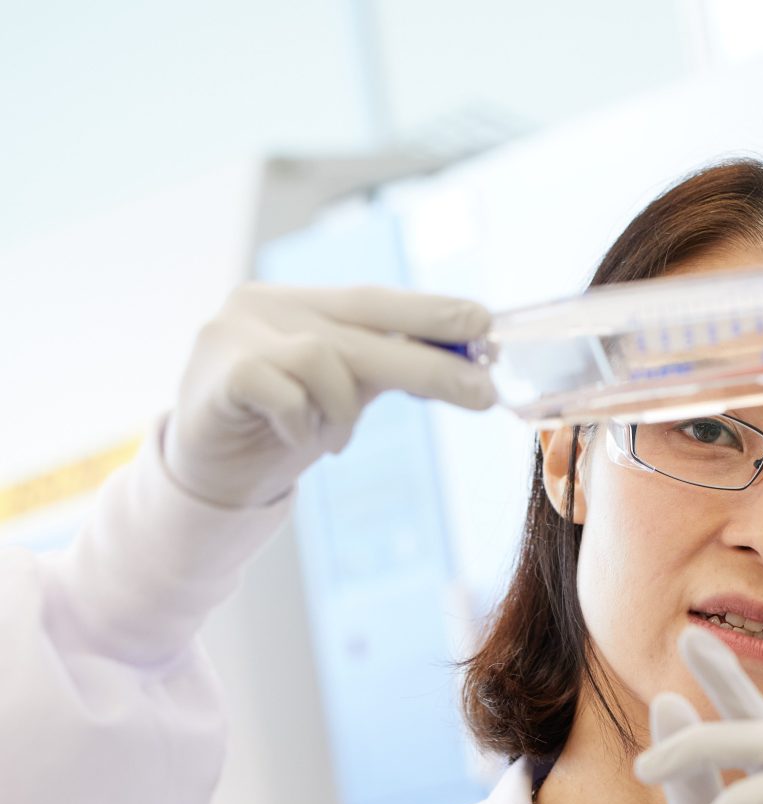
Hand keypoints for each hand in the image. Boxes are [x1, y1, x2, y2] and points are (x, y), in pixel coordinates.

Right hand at [164, 283, 495, 507]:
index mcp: (302, 303)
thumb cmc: (282, 428)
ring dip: (344, 410)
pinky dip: (304, 422)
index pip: (377, 300)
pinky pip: (287, 392)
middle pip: (366, 327)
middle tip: (482, 393)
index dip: (431, 310)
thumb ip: (389, 369)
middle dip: (430, 364)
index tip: (484, 324)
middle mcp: (267, 304)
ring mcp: (235, 331)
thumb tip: (467, 364)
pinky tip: (296, 438)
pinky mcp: (219, 371)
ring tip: (332, 439)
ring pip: (327, 359)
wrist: (209, 475)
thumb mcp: (343, 395)